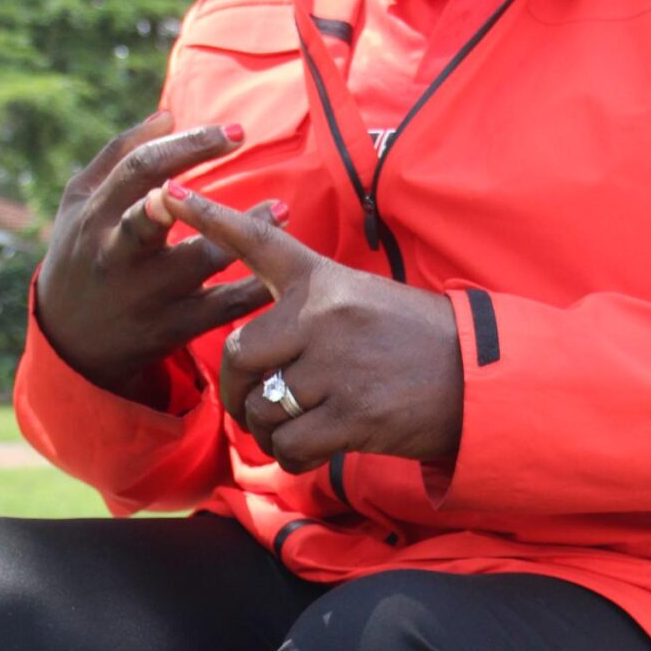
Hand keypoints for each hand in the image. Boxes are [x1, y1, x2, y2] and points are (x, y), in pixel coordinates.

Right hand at [34, 117, 275, 393]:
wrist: (70, 344)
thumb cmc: (80, 256)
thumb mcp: (80, 202)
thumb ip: (119, 155)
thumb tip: (167, 114)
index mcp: (96, 216)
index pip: (140, 170)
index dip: (188, 145)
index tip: (236, 131)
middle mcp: (116, 254)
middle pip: (156, 216)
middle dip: (197, 189)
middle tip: (249, 165)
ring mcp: (145, 294)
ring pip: (199, 261)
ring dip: (243, 234)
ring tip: (283, 210)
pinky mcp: (172, 328)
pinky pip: (222, 308)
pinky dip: (255, 290)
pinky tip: (284, 267)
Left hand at [160, 186, 463, 470]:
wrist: (483, 377)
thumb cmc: (420, 341)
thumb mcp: (366, 301)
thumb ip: (311, 314)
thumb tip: (258, 357)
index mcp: (324, 282)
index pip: (257, 244)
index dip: (209, 218)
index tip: (167, 193)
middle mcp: (322, 318)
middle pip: (237, 354)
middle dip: (237, 390)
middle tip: (254, 405)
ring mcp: (335, 367)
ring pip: (260, 407)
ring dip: (267, 430)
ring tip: (296, 429)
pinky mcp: (350, 415)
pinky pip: (289, 445)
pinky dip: (291, 457)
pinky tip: (313, 450)